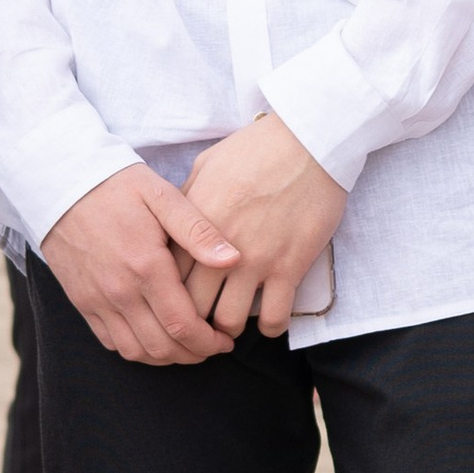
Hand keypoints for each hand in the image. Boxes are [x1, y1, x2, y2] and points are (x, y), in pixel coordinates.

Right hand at [41, 164, 240, 364]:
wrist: (60, 183)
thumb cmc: (116, 186)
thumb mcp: (162, 195)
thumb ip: (198, 230)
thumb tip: (233, 259)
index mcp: (146, 266)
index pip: (183, 325)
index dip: (209, 342)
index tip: (225, 339)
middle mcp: (120, 291)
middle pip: (162, 347)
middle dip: (193, 354)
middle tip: (211, 346)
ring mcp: (97, 299)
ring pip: (136, 351)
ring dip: (165, 357)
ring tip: (185, 345)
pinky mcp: (82, 301)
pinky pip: (110, 342)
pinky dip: (136, 349)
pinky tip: (153, 336)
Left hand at [181, 115, 347, 339]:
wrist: (307, 142)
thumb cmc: (255, 149)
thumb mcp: (206, 167)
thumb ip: (186, 202)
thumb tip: (172, 227)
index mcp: (195, 223)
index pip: (167, 274)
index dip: (166, 293)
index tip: (172, 299)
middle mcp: (219, 248)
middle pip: (191, 305)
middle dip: (190, 321)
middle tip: (196, 325)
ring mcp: (255, 261)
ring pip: (228, 320)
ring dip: (226, 330)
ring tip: (229, 327)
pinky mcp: (289, 267)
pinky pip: (273, 316)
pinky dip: (269, 328)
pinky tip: (268, 322)